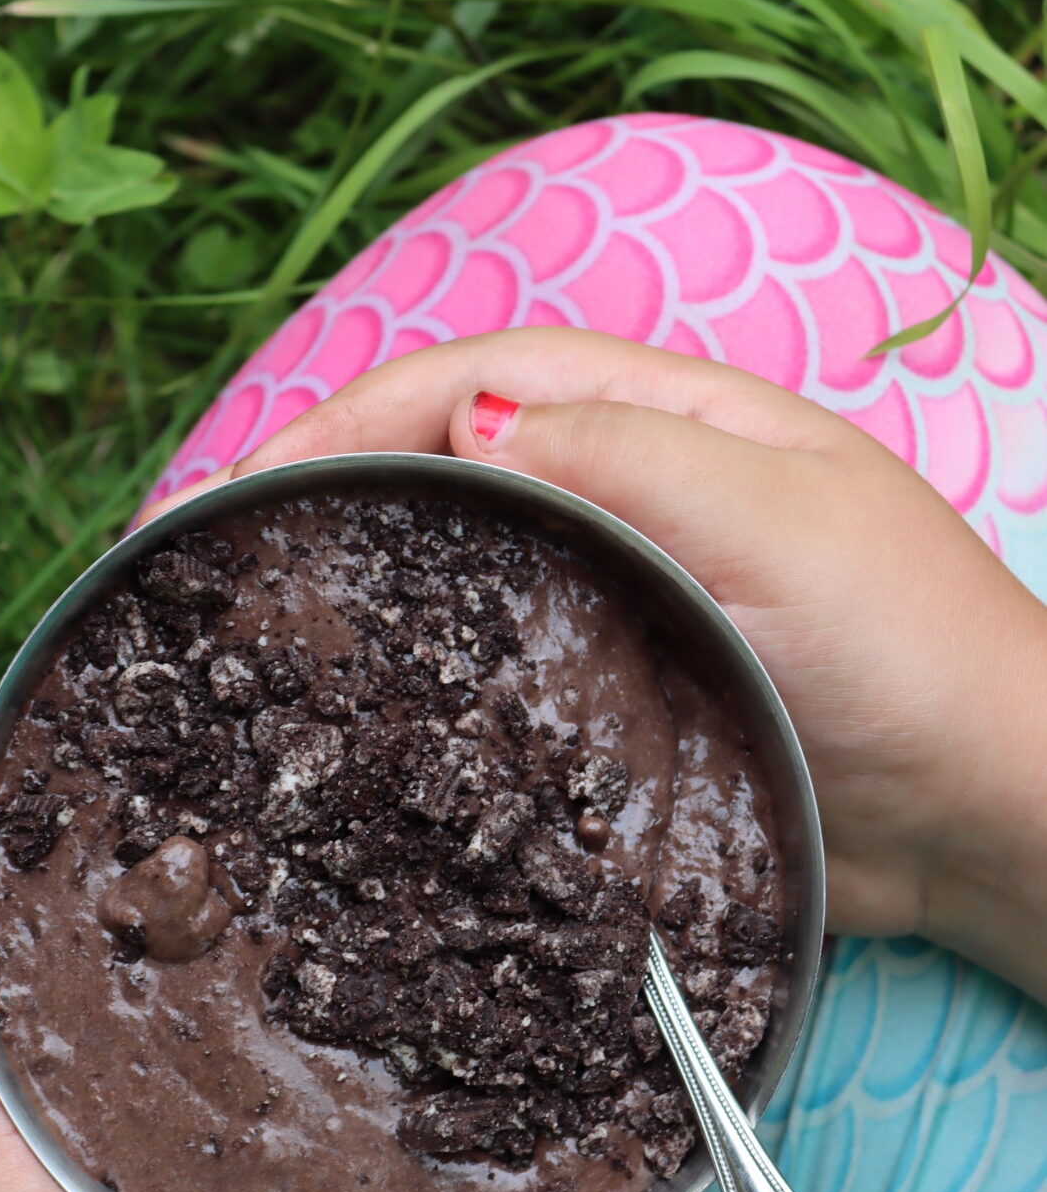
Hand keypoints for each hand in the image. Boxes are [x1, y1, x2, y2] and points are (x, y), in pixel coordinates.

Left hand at [0, 741, 540, 1191]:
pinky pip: (327, 1016)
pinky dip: (326, 939)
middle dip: (109, 835)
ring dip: (223, 870)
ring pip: (219, 967)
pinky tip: (352, 859)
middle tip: (146, 713)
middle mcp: (126, 1124)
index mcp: (24, 1151)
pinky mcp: (346, 1138)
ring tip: (250, 752)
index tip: (7, 733)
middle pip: (99, 947)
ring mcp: (243, 1128)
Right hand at [148, 327, 1046, 998]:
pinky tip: (363, 711)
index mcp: (671, 421)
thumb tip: (468, 419)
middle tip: (221, 550)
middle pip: (455, 460)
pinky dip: (424, 674)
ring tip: (259, 621)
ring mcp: (628, 598)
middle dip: (336, 483)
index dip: (359, 412)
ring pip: (469, 564)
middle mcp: (637, 495)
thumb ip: (628, 458)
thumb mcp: (778, 523)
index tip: (253, 480)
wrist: (989, 815)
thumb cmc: (912, 649)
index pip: (484, 376)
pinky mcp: (625, 698)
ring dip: (366, 575)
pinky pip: (502, 668)